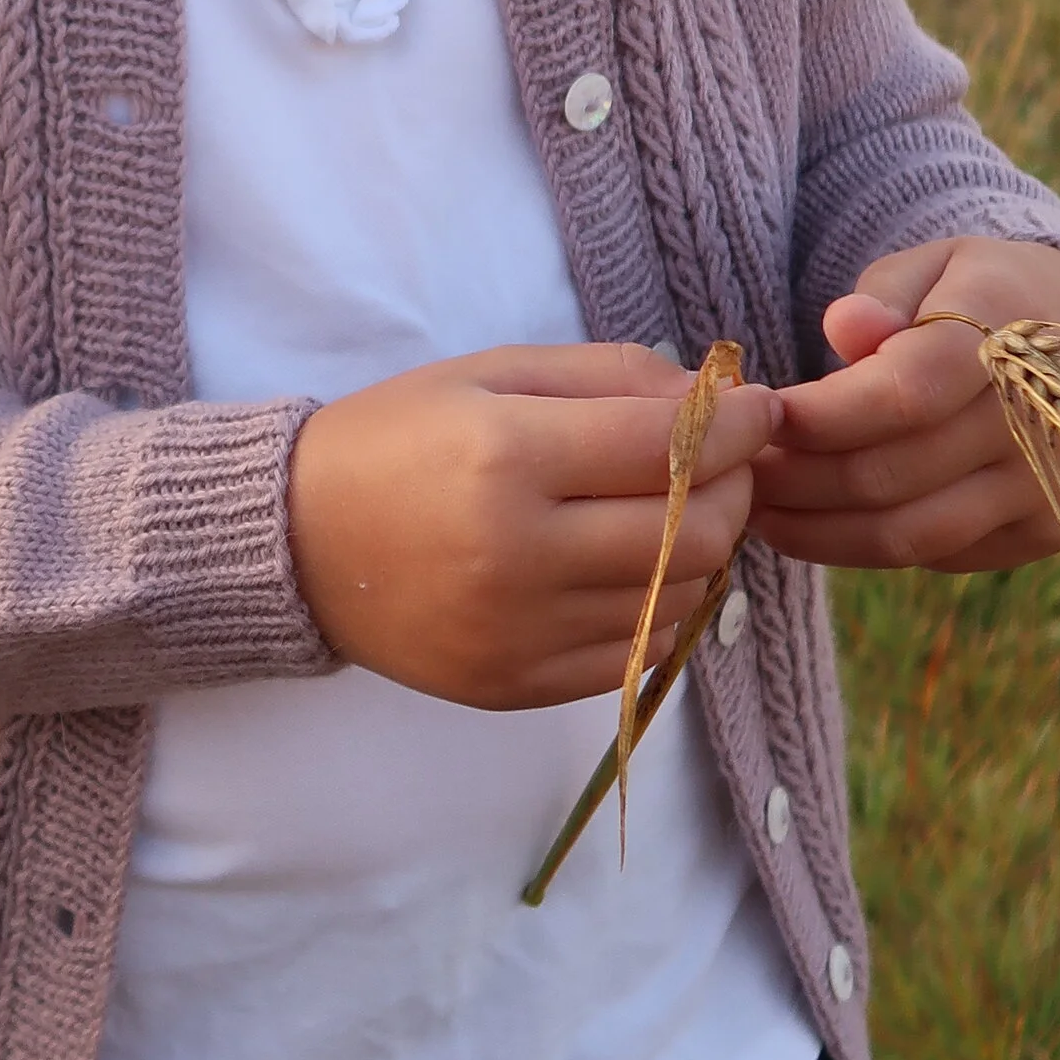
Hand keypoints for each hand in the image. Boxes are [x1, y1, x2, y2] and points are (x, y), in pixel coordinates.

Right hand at [287, 343, 775, 708]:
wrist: (295, 543)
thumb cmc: (397, 438)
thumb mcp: (491, 372)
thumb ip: (609, 377)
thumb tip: (719, 399)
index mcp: (506, 455)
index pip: (672, 446)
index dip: (741, 425)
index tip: (764, 409)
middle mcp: (517, 552)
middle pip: (693, 533)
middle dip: (738, 490)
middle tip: (733, 463)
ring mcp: (518, 631)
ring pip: (678, 599)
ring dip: (709, 551)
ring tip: (687, 513)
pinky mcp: (517, 687)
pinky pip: (637, 652)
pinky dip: (663, 607)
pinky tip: (641, 569)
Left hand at [751, 237, 1059, 577]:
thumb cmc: (984, 293)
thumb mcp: (937, 262)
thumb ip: (885, 292)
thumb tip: (847, 327)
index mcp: (1011, 338)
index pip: (903, 395)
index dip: (820, 417)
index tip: (756, 417)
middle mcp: (1039, 423)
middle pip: (891, 475)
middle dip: (796, 480)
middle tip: (733, 471)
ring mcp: (1049, 488)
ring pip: (908, 533)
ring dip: (818, 531)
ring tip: (757, 510)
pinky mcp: (1046, 533)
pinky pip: (938, 554)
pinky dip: (867, 545)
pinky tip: (819, 523)